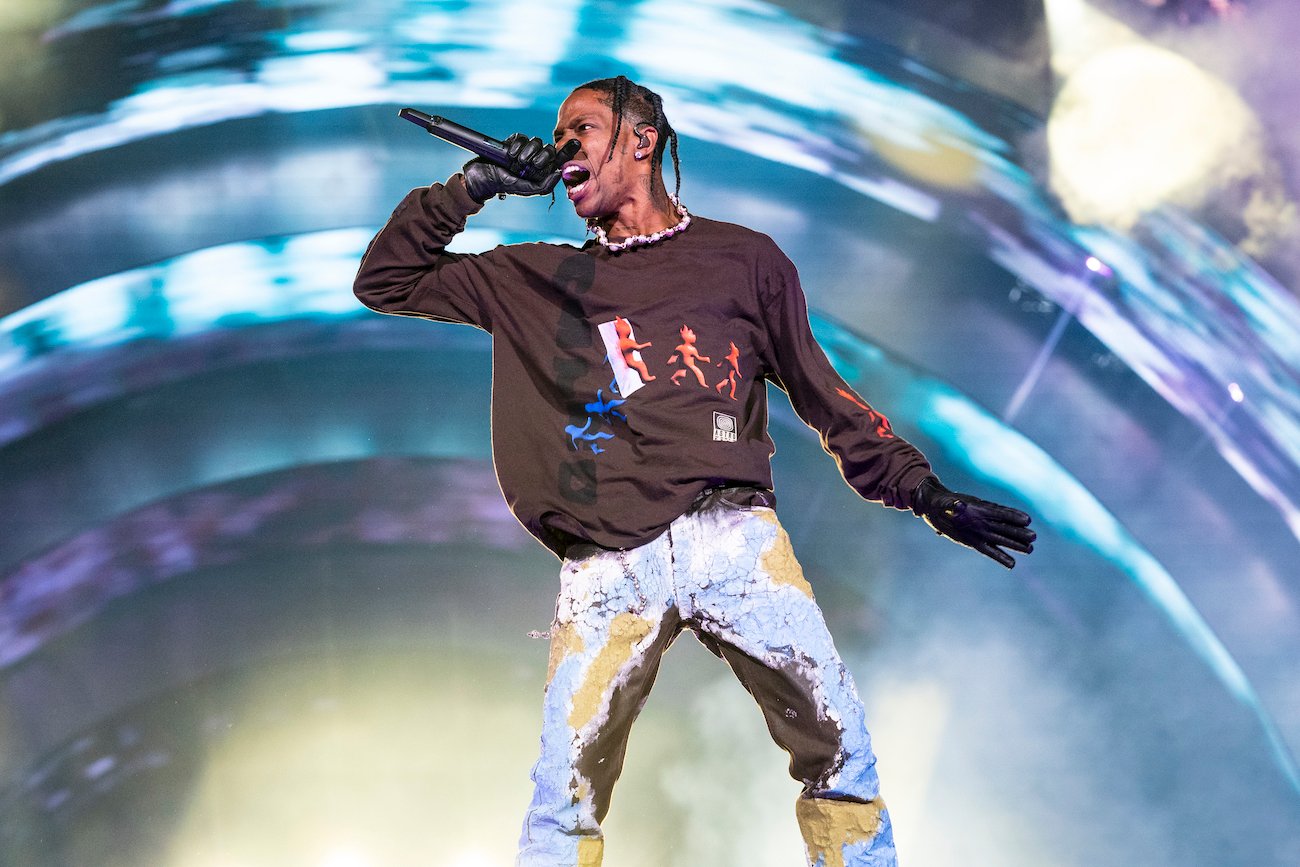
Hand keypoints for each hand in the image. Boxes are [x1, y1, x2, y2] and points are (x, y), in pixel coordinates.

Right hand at [462, 133, 563, 201]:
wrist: (483, 177)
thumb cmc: (505, 185)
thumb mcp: (527, 189)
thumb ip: (544, 185)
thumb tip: (559, 172)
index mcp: (542, 171)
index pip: (558, 159)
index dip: (567, 151)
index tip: (576, 142)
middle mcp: (536, 158)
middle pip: (549, 149)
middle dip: (542, 157)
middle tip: (532, 165)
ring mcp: (525, 149)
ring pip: (536, 142)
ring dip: (527, 153)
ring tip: (517, 163)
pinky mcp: (514, 141)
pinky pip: (522, 137)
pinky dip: (517, 146)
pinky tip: (510, 155)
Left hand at [911, 476, 1035, 568]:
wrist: (936, 508)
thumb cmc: (941, 503)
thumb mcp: (945, 502)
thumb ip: (952, 505)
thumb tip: (958, 506)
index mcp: (979, 508)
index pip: (999, 512)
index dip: (1012, 515)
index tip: (1026, 519)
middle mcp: (983, 520)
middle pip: (1004, 527)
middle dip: (1018, 532)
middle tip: (1033, 537)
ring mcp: (981, 531)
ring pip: (1001, 538)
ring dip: (1014, 544)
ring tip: (1030, 549)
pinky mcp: (975, 541)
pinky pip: (990, 550)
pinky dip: (1000, 556)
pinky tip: (1012, 563)